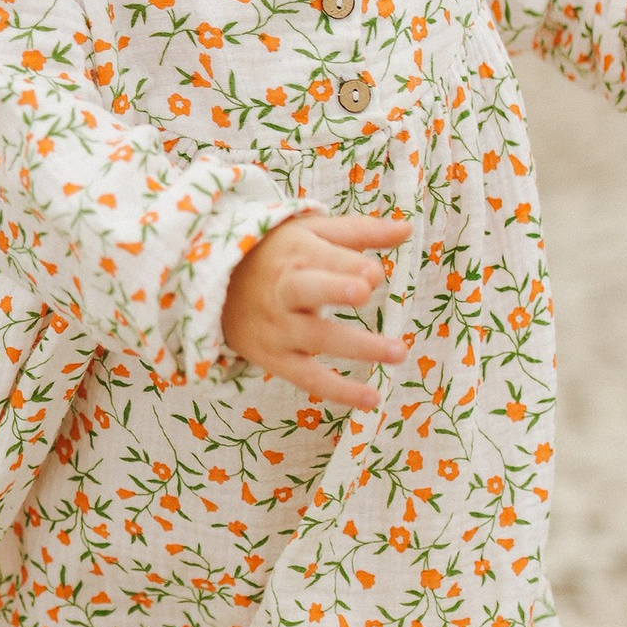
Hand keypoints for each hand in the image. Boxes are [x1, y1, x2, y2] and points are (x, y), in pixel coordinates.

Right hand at [224, 212, 414, 411]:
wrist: (218, 287)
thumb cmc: (279, 254)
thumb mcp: (313, 232)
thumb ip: (361, 232)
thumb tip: (407, 228)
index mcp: (295, 254)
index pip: (323, 257)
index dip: (348, 265)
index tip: (374, 273)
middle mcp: (283, 290)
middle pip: (306, 289)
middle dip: (333, 289)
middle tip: (364, 291)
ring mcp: (278, 327)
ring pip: (315, 338)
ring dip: (357, 346)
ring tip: (398, 351)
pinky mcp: (274, 359)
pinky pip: (307, 377)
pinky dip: (338, 391)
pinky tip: (371, 399)